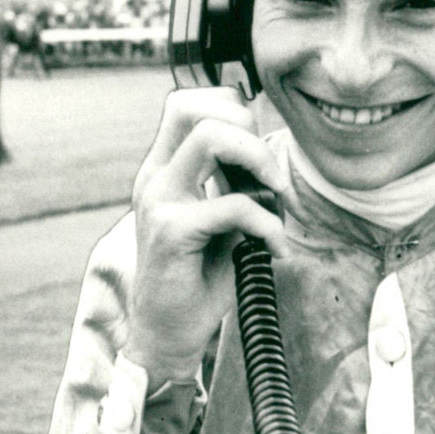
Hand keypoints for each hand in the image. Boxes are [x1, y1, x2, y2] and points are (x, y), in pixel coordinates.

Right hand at [124, 86, 288, 389]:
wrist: (169, 330)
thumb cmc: (200, 276)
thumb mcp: (223, 220)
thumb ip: (237, 185)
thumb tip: (274, 158)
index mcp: (165, 168)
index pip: (187, 103)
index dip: (230, 110)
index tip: (259, 149)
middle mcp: (156, 176)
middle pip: (196, 108)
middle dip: (249, 129)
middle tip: (271, 175)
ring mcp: (160, 200)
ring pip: (211, 138)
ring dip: (259, 160)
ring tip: (278, 197)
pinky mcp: (171, 231)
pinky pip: (232, 205)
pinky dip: (268, 224)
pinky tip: (277, 249)